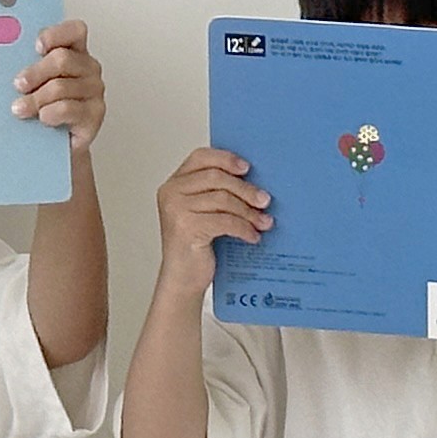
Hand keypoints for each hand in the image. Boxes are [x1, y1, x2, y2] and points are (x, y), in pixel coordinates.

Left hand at [12, 20, 104, 149]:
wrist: (54, 144)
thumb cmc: (43, 106)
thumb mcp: (34, 82)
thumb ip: (27, 66)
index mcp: (75, 52)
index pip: (74, 31)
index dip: (55, 35)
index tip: (36, 47)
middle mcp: (88, 68)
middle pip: (62, 59)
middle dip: (35, 73)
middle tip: (18, 84)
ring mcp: (94, 91)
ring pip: (61, 87)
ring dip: (36, 99)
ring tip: (21, 109)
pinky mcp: (94, 114)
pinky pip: (68, 109)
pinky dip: (50, 114)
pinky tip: (43, 118)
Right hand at [154, 145, 269, 290]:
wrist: (181, 279)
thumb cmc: (194, 246)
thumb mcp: (202, 213)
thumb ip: (216, 193)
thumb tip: (253, 182)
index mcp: (174, 184)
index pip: (201, 157)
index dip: (226, 159)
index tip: (247, 168)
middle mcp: (171, 193)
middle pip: (216, 178)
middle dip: (245, 189)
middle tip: (265, 200)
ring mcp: (176, 210)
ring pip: (223, 200)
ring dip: (249, 212)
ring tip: (263, 222)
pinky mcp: (186, 228)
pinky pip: (225, 221)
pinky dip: (244, 228)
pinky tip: (252, 236)